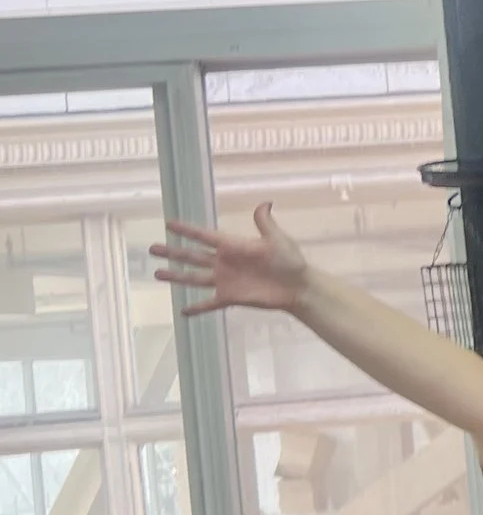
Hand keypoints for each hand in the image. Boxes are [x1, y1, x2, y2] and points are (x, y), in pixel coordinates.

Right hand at [151, 202, 310, 315]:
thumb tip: (265, 203)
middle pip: (193, 256)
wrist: (298, 286)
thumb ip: (265, 224)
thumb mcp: (277, 240)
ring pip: (195, 278)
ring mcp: (225, 280)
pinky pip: (210, 303)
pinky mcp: (231, 297)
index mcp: (233, 246)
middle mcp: (224, 262)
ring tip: (156, 274)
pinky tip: (182, 311)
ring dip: (176, 276)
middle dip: (173, 252)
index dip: (187, 230)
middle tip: (152, 248)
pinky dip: (197, 308)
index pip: (205, 236)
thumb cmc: (290, 261)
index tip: (168, 223)